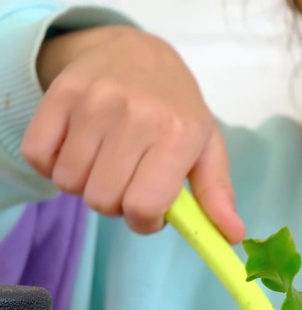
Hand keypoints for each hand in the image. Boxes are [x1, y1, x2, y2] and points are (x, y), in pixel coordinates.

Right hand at [21, 26, 243, 241]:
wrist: (137, 52)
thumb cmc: (176, 109)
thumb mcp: (206, 147)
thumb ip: (217, 194)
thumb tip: (232, 235)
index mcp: (178, 135)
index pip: (144, 206)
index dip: (144, 221)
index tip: (149, 211)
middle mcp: (136, 116)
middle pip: (102, 200)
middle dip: (114, 204)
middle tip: (127, 182)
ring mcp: (94, 103)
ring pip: (69, 182)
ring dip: (84, 184)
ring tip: (104, 163)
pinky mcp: (60, 94)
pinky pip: (38, 156)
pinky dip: (52, 164)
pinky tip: (77, 151)